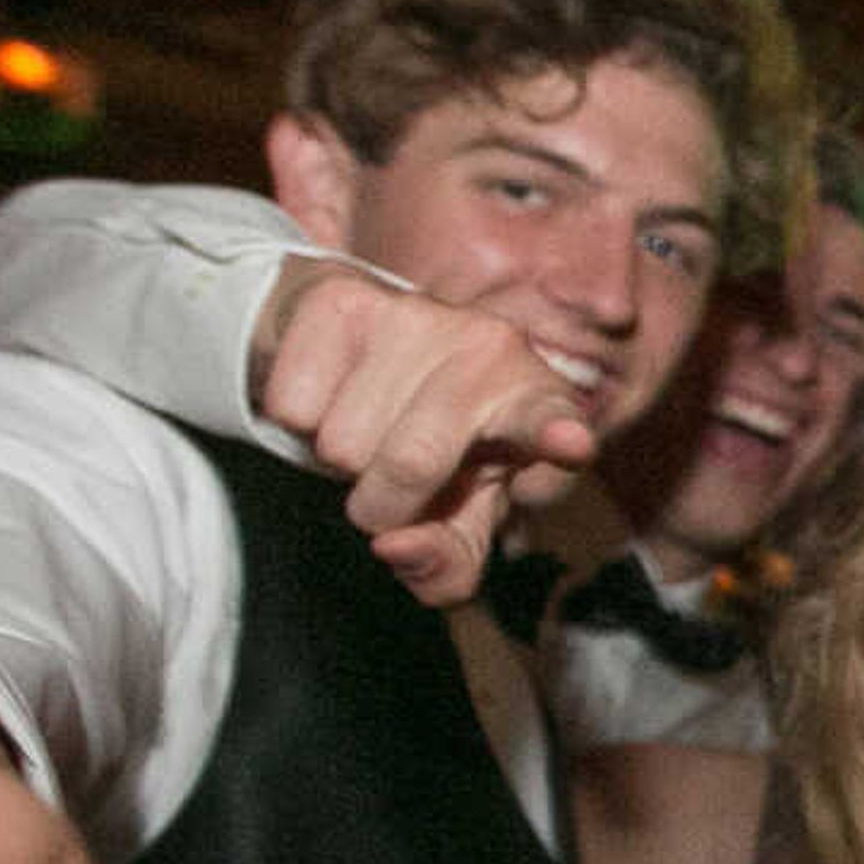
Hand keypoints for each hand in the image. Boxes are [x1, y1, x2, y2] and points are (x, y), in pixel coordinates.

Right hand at [250, 260, 602, 606]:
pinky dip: (299, 424)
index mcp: (536, 405)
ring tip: (368, 430)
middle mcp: (491, 347)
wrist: (358, 349)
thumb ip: (447, 564)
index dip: (557, 435)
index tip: (569, 443)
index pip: (549, 422)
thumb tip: (395, 547)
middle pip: (411, 462)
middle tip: (391, 491)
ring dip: (342, 460)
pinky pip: (294, 407)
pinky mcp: (342, 299)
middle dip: (383, 506)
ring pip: (343, 443)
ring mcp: (418, 315)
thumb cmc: (433, 451)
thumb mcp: (457, 520)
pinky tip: (333, 395)